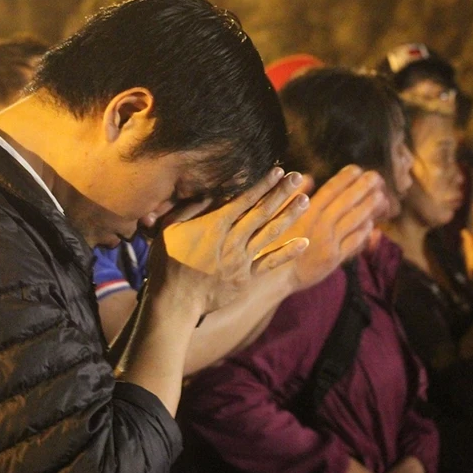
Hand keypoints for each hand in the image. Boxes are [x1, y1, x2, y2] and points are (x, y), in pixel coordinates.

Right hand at [146, 167, 309, 320]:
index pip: (244, 199)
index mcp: (215, 224)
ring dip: (289, 215)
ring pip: (270, 232)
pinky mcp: (245, 278)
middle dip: (281, 192)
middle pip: (262, 211)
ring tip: (305, 199)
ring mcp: (241, 259)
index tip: (278, 171)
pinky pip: (270, 263)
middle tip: (297, 177)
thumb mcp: (169, 228)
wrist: (175, 301)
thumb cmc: (167, 262)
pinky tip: (304, 241)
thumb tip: (209, 191)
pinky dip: (287, 252)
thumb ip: (190, 208)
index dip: (263, 184)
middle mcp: (232, 239)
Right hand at [283, 166, 386, 292]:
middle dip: (362, 188)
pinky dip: (363, 231)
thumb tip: (307, 177)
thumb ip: (292, 196)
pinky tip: (371, 223)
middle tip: (376, 176)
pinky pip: (353, 243)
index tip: (356, 168)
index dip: (344, 178)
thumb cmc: (271, 244)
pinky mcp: (334, 260)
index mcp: (306, 214)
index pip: (330, 191)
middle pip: (346, 203)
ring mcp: (329, 244)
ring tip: (380, 196)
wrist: (274, 278)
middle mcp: (320, 227)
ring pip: (354, 222)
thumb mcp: (276, 216)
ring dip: (368, 207)